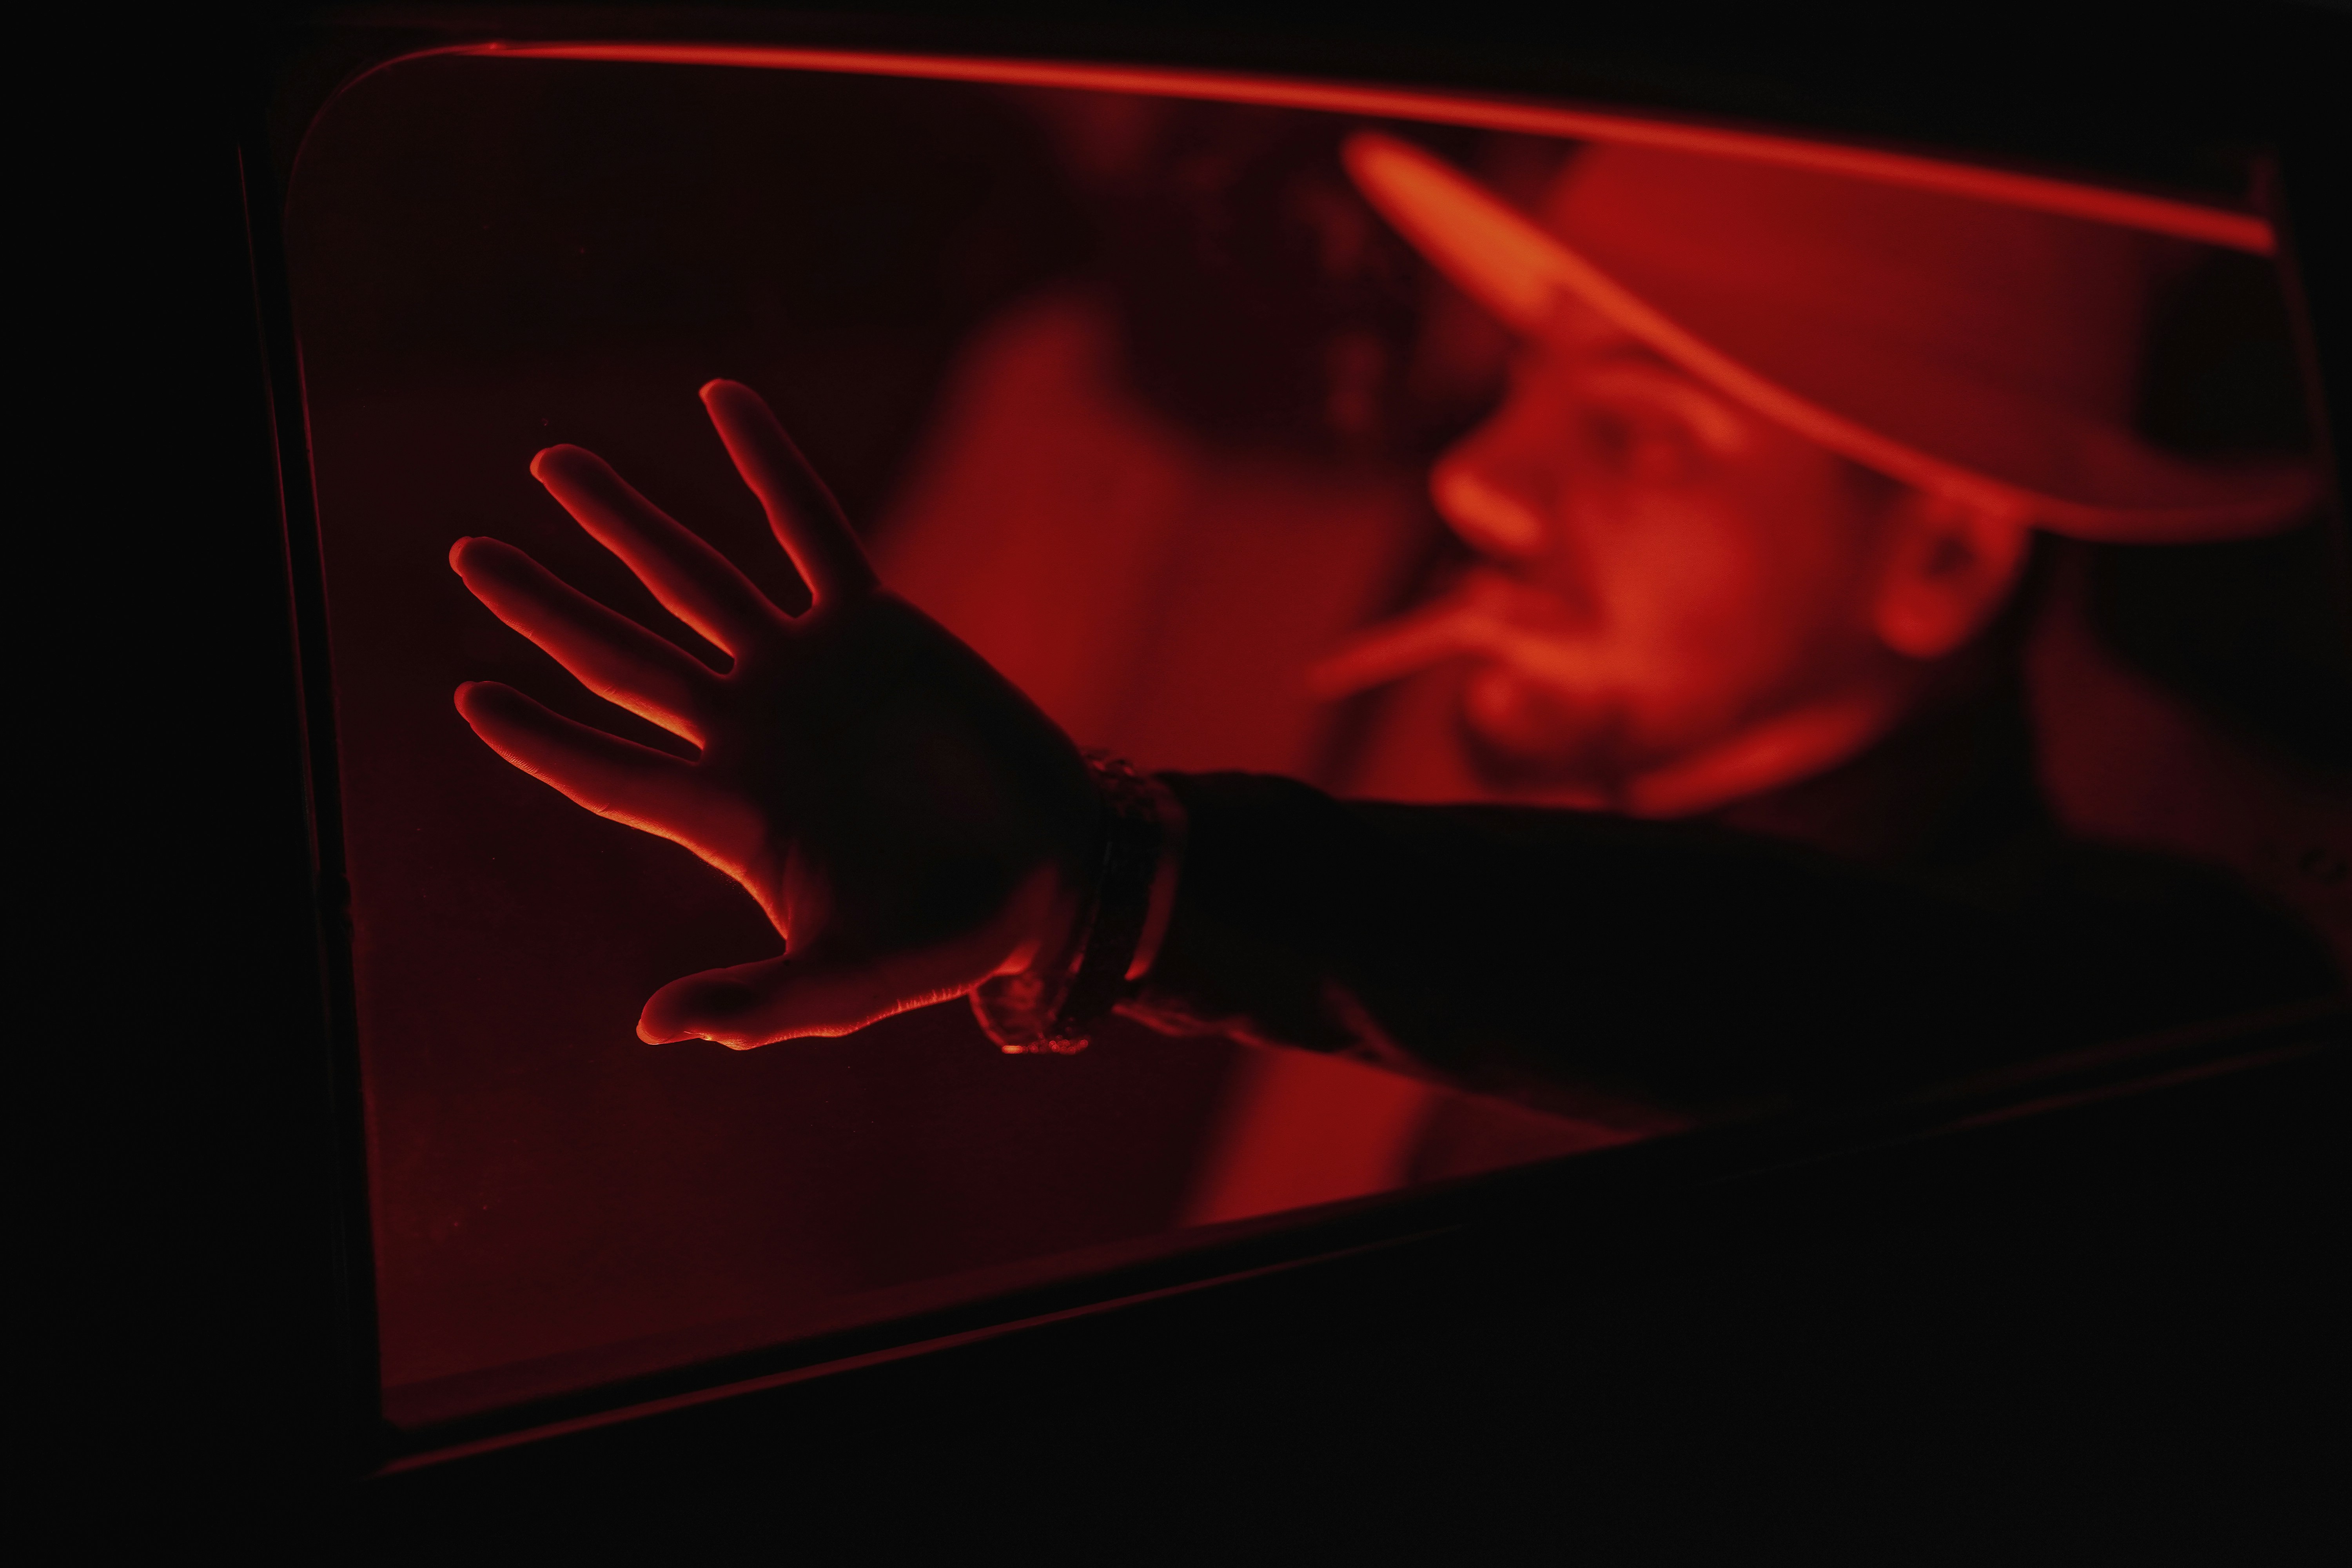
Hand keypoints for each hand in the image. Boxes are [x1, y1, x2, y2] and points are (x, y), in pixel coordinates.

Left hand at [451, 380, 1099, 1045]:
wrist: (1049, 871)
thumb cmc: (945, 939)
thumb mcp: (850, 984)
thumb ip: (759, 1004)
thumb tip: (656, 1031)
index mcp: (730, 812)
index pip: (609, 770)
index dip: (539, 739)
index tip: (469, 696)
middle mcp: (750, 728)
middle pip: (622, 658)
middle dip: (545, 607)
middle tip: (467, 556)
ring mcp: (806, 669)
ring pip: (695, 577)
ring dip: (625, 522)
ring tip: (554, 466)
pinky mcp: (875, 624)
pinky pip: (811, 528)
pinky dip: (770, 466)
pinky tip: (722, 400)